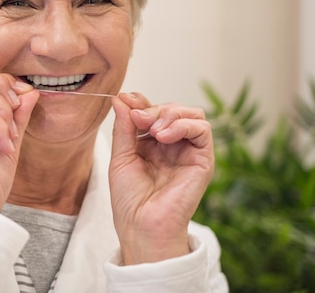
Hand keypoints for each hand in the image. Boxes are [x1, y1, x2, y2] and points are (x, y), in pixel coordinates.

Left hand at [109, 92, 214, 263]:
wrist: (140, 225)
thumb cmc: (130, 199)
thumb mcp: (121, 156)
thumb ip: (124, 127)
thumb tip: (121, 98)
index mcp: (152, 143)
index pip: (153, 111)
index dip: (141, 102)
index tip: (125, 99)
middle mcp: (172, 145)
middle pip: (172, 109)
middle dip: (153, 108)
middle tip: (137, 118)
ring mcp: (188, 152)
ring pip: (191, 114)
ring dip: (169, 113)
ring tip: (152, 128)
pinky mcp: (203, 160)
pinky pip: (202, 129)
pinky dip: (183, 124)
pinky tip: (164, 135)